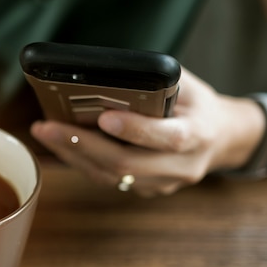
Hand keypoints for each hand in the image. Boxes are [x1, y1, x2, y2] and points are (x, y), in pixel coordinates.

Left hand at [30, 69, 254, 196]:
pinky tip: (61, 144)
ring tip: (45, 132)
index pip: (167, 137)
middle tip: (48, 126)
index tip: (103, 117)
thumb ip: (158, 82)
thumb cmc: (198, 105)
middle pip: (126, 164)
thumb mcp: (189, 85)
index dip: (135, 130)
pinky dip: (82, 161)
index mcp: (199, 135)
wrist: (221, 139)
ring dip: (74, 154)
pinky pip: (109, 180)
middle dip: (82, 144)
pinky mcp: (147, 191)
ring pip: (111, 176)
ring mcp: (163, 184)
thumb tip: (110, 76)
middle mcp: (181, 166)